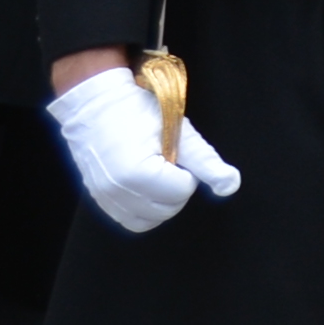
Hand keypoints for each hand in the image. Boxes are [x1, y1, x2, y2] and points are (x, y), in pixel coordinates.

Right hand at [46, 66, 239, 235]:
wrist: (92, 104)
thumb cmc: (136, 110)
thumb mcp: (178, 130)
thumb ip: (206, 161)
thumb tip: (231, 186)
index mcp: (138, 174)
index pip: (184, 190)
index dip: (186, 171)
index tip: (174, 151)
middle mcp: (118, 192)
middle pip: (169, 208)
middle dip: (174, 187)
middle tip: (164, 160)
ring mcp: (105, 198)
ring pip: (151, 220)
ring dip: (160, 200)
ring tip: (153, 172)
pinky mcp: (98, 201)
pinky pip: (130, 219)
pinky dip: (143, 209)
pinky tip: (143, 185)